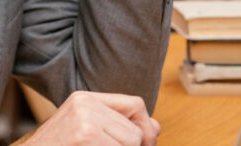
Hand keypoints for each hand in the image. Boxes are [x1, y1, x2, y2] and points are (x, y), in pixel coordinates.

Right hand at [24, 91, 159, 145]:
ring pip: (132, 142)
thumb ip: (119, 127)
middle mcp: (85, 104)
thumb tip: (155, 127)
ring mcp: (84, 120)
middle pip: (136, 130)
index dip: (145, 128)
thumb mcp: (87, 133)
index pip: (135, 104)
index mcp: (84, 99)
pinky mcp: (86, 135)